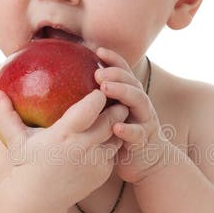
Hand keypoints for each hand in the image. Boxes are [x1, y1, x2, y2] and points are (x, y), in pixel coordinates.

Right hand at [0, 86, 128, 205]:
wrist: (39, 200)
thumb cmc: (27, 165)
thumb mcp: (16, 140)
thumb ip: (6, 115)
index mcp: (64, 135)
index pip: (91, 108)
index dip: (99, 96)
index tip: (99, 87)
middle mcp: (84, 148)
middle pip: (112, 120)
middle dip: (117, 107)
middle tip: (117, 95)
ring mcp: (96, 162)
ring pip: (117, 136)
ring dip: (118, 125)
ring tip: (117, 113)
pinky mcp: (103, 173)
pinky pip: (114, 153)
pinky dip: (113, 143)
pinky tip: (110, 134)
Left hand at [94, 47, 170, 184]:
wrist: (147, 162)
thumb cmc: (121, 136)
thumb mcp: (111, 114)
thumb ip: (99, 100)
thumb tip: (66, 85)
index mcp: (131, 95)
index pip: (124, 71)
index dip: (113, 59)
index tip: (97, 50)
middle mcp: (140, 103)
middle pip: (131, 82)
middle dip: (116, 74)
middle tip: (97, 73)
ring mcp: (145, 120)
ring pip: (138, 101)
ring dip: (122, 92)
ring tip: (105, 89)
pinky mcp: (144, 140)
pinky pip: (137, 133)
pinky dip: (128, 129)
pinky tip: (116, 127)